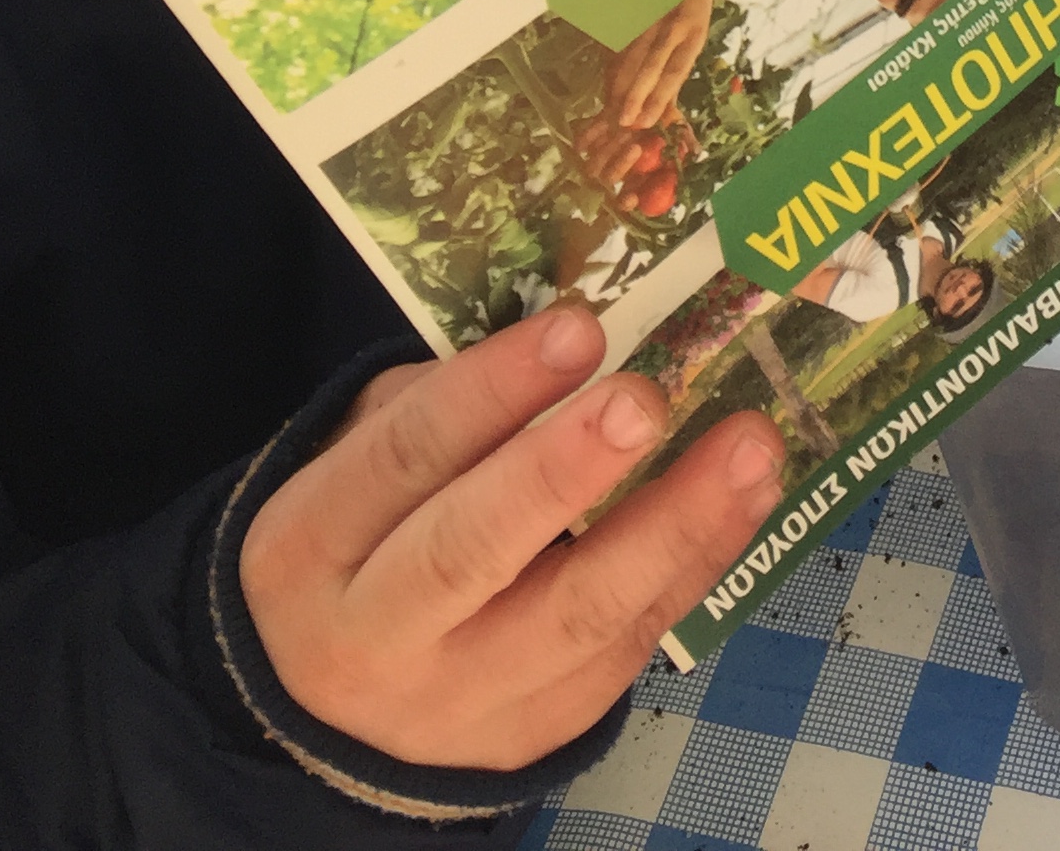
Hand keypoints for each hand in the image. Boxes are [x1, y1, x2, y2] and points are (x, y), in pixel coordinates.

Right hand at [240, 305, 780, 771]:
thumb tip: (578, 335)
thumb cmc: (370, 527)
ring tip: (750, 447)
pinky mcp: (531, 734)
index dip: (493, 390)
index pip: (403, 457)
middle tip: (648, 401)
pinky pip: (622, 649)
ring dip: (675, 526)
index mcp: (310, 544)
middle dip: (566, 473)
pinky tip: (746, 501)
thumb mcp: (363, 454)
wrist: (337, 702)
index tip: (581, 326)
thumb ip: (448, 401)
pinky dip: (692, 567)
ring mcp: (453, 703)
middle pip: (469, 554)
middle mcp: (370, 637)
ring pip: (572, 619)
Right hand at [597, 0, 714, 139]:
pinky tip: (606, 84)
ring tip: (609, 109)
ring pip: (630, 52)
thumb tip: (665, 120)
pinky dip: (611, 64)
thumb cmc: (690, 17)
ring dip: (619, 82)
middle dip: (635, 93)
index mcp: (694, 33)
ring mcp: (653, 12)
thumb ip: (674, 78)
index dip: (659, 96)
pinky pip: (619, 40)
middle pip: (650, 62)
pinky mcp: (635, 6)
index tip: (644, 121)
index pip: (676, 69)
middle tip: (622, 121)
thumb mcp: (692, 41)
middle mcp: (674, 23)